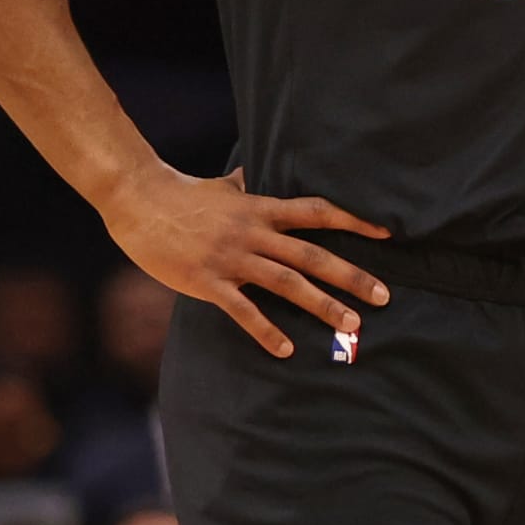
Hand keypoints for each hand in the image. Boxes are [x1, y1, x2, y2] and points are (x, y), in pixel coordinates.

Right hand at [101, 161, 390, 359]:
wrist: (138, 200)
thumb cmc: (181, 194)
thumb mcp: (222, 185)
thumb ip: (245, 185)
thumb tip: (254, 175)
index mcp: (260, 209)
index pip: (316, 212)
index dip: (353, 221)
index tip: (386, 234)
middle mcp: (253, 233)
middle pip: (311, 255)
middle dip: (351, 276)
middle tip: (384, 296)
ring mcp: (231, 258)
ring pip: (286, 283)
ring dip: (322, 305)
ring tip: (352, 326)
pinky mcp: (207, 281)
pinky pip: (242, 310)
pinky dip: (266, 331)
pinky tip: (287, 350)